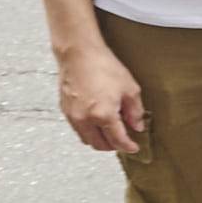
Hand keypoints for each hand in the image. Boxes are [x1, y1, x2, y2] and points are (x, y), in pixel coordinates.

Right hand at [55, 41, 147, 155]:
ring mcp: (72, 116)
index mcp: (103, 115)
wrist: (79, 54)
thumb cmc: (104, 67)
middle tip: (123, 141)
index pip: (117, 140)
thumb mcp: (130, 89)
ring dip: (99, 140)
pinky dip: (88, 131)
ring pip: (86, 139)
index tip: (134, 148)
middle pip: (99, 145)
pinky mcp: (65, 110)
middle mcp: (85, 119)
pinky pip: (77, 129)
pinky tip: (97, 122)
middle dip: (113, 146)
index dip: (128, 146)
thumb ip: (135, 111)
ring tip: (111, 132)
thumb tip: (136, 126)